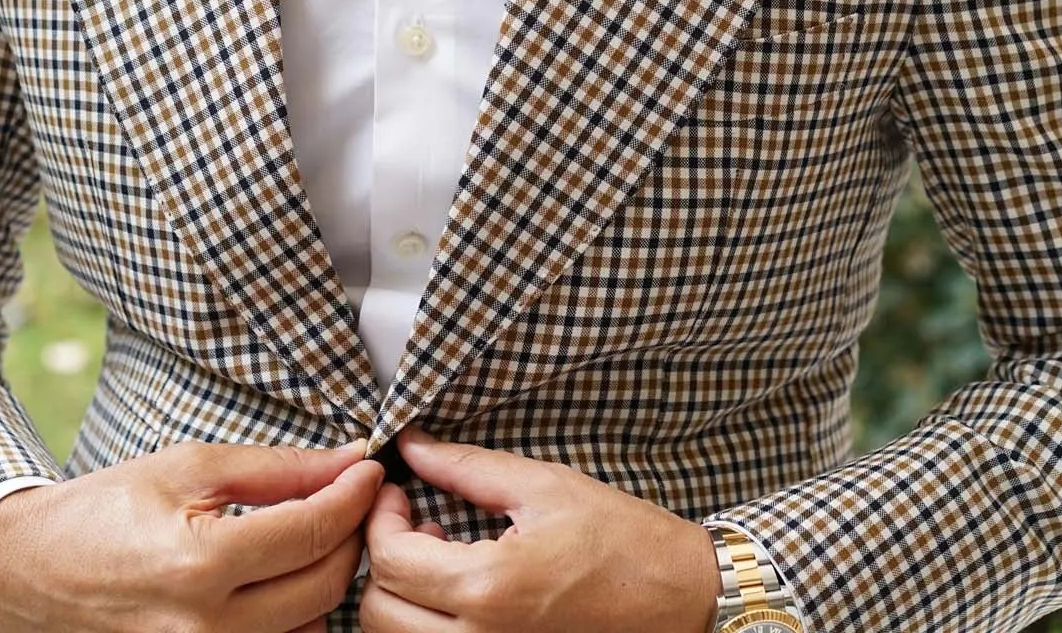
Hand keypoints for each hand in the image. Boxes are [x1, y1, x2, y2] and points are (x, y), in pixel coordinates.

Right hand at [0, 439, 383, 632]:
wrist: (28, 573)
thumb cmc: (102, 513)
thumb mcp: (187, 468)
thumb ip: (276, 468)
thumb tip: (346, 460)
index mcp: (198, 565)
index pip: (313, 532)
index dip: (354, 494)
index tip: (368, 469)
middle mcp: (204, 630)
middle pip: (325, 584)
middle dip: (349, 534)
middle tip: (350, 497)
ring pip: (311, 625)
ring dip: (324, 578)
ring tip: (311, 536)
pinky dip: (295, 616)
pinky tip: (280, 581)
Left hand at [361, 429, 721, 632]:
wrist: (682, 596)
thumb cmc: (625, 542)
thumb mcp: (544, 486)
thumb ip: (466, 467)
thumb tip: (412, 447)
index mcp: (491, 587)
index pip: (391, 560)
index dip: (381, 518)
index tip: (399, 492)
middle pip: (379, 613)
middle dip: (383, 560)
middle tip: (413, 522)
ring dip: (402, 596)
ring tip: (440, 554)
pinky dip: (427, 623)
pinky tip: (460, 588)